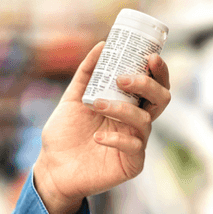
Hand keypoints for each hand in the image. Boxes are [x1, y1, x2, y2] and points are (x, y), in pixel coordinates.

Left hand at [33, 41, 170, 213]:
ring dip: (121, 109)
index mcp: (129, 105)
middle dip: (147, 85)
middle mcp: (137, 122)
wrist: (52, 168)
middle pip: (161, 100)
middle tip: (123, 79)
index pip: (153, 85)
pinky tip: (97, 137)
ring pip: (144, 121)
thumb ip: (86, 74)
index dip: (159, 71)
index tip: (150, 57)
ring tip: (96, 104)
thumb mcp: (72, 98)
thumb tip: (102, 45)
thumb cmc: (64, 135)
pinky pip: (134, 147)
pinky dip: (116, 138)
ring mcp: (136, 143)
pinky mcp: (132, 164)